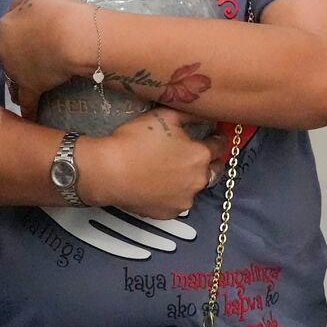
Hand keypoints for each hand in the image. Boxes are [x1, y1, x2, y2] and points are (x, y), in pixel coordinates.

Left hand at [0, 0, 93, 117]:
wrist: (72, 37)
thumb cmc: (60, 11)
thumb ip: (30, 0)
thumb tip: (30, 8)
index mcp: (8, 23)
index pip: (12, 24)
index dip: (24, 27)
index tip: (34, 31)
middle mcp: (6, 46)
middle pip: (10, 51)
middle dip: (18, 55)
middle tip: (35, 57)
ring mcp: (17, 68)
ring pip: (15, 76)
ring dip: (20, 81)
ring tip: (28, 86)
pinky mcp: (31, 86)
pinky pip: (28, 99)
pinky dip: (30, 108)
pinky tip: (30, 115)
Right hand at [77, 107, 225, 218]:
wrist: (107, 170)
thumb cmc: (134, 140)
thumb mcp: (165, 116)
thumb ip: (192, 114)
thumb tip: (207, 113)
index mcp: (201, 155)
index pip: (220, 146)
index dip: (216, 139)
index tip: (212, 138)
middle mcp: (199, 180)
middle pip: (213, 170)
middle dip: (208, 162)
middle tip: (193, 156)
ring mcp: (184, 199)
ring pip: (194, 187)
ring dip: (189, 179)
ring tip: (171, 171)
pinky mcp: (169, 213)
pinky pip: (177, 202)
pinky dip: (173, 194)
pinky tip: (159, 186)